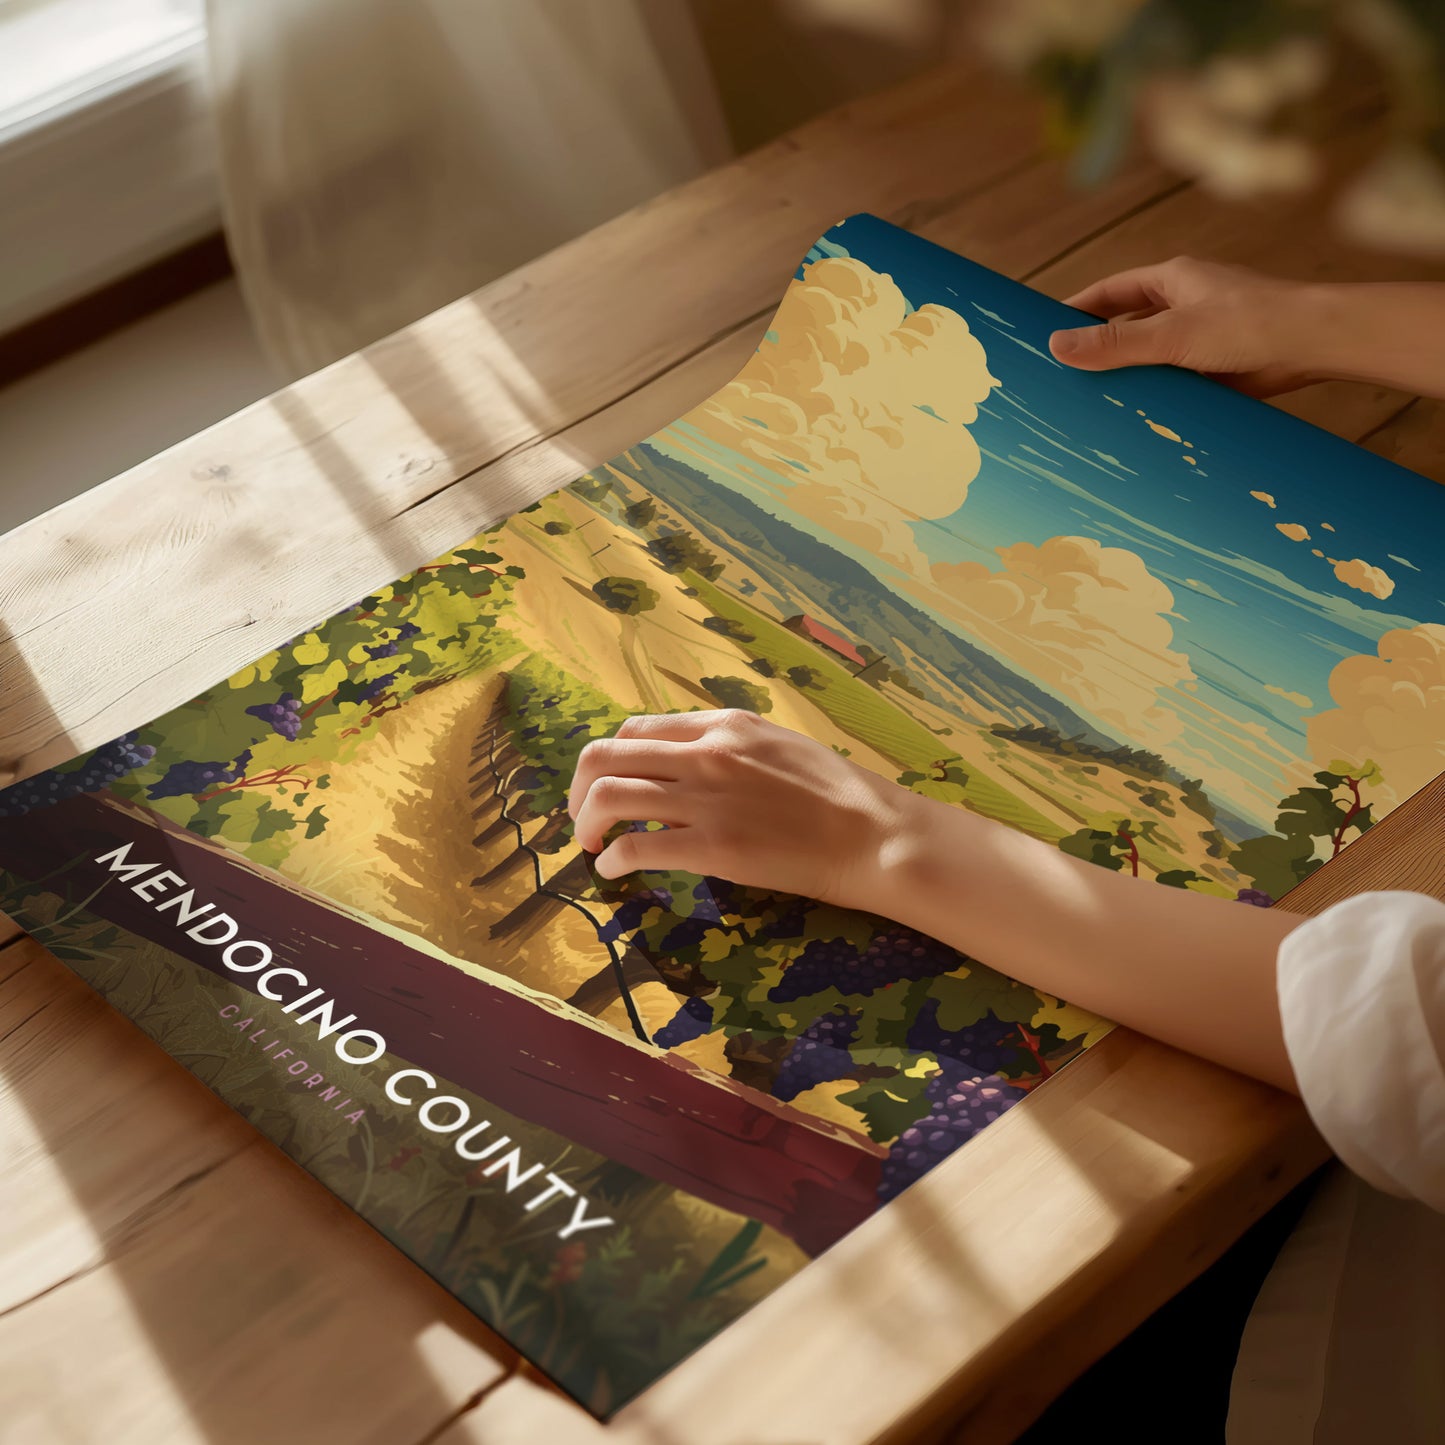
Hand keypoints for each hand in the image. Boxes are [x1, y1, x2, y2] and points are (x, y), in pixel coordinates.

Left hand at [567, 709, 916, 905]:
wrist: (872, 833)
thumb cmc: (836, 793)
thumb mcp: (778, 744)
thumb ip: (730, 744)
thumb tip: (689, 757)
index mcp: (722, 724)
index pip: (636, 728)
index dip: (610, 759)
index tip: (607, 784)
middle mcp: (705, 752)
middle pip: (605, 756)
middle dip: (579, 789)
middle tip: (582, 817)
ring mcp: (706, 799)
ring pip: (608, 796)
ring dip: (586, 822)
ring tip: (591, 844)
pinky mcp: (712, 846)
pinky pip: (636, 846)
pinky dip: (612, 859)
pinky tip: (615, 871)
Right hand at [1048, 256, 1318, 395]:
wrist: (1315, 345)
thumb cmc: (1250, 323)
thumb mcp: (1172, 334)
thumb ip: (1115, 343)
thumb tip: (1056, 346)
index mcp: (1173, 280)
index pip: (1111, 291)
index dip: (1077, 309)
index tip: (1046, 330)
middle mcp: (1186, 304)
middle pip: (1128, 325)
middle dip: (1099, 347)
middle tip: (1062, 373)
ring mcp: (1202, 337)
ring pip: (1151, 357)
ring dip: (1128, 376)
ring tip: (1090, 402)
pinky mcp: (1217, 368)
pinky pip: (1175, 381)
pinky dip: (1156, 396)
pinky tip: (1136, 417)